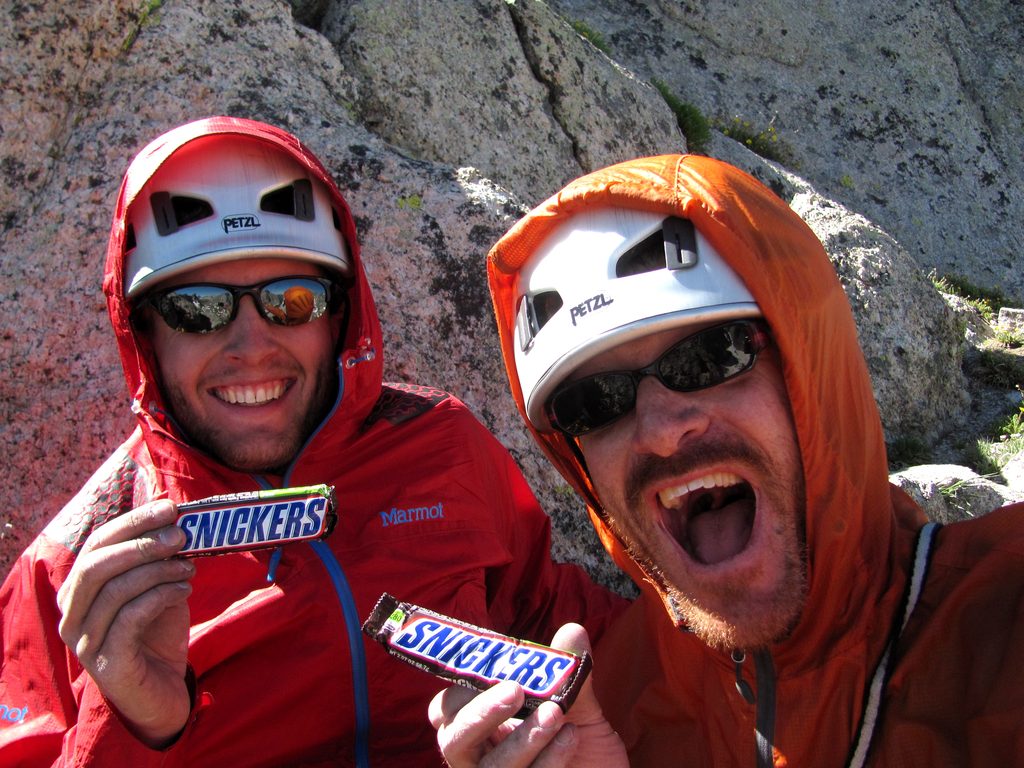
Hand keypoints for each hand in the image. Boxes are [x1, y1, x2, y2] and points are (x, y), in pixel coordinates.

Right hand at [57, 499, 194, 746]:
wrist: (162, 692)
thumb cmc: (157, 634)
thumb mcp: (158, 588)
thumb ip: (159, 558)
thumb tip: (175, 516)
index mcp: (79, 591)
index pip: (97, 544)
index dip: (133, 522)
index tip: (169, 507)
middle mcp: (72, 616)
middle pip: (97, 564)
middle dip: (141, 543)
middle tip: (181, 536)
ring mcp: (85, 642)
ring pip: (114, 590)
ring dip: (158, 570)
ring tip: (189, 568)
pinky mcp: (107, 664)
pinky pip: (129, 619)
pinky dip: (159, 597)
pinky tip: (184, 591)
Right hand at [429, 623, 627, 766]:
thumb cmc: (582, 745)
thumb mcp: (578, 707)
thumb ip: (567, 673)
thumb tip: (573, 630)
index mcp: (481, 725)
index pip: (448, 707)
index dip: (459, 688)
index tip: (487, 666)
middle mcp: (480, 756)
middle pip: (454, 737)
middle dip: (481, 712)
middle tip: (514, 691)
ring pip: (490, 766)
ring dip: (522, 738)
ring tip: (556, 714)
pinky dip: (548, 760)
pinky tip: (571, 739)